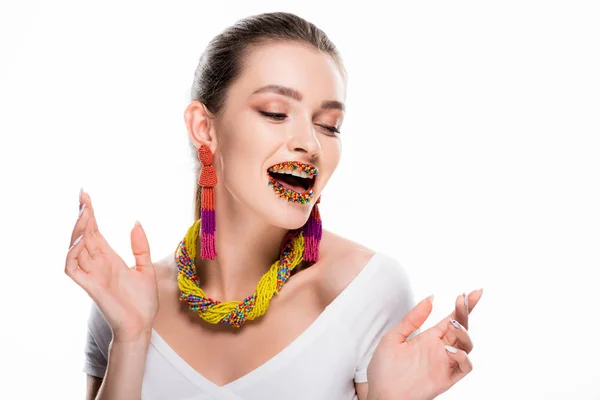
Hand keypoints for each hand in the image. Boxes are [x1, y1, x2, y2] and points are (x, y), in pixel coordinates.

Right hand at [64, 190, 158, 341]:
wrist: (142, 325)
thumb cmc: (143, 302)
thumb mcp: (146, 268)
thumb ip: (140, 247)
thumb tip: (135, 222)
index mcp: (110, 259)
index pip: (95, 232)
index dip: (90, 214)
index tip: (86, 196)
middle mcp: (98, 264)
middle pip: (84, 235)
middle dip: (83, 216)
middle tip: (83, 197)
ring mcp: (92, 275)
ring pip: (75, 248)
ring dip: (78, 231)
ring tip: (85, 214)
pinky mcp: (90, 287)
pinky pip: (72, 267)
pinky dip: (73, 253)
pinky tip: (82, 239)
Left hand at [366, 290, 482, 399]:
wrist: (380, 395)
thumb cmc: (384, 369)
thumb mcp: (394, 337)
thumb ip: (412, 319)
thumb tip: (431, 297)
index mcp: (430, 337)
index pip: (452, 318)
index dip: (464, 305)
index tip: (475, 291)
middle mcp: (440, 349)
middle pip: (462, 328)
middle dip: (466, 311)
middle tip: (465, 298)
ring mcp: (444, 363)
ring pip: (467, 346)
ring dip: (464, 333)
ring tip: (453, 324)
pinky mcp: (446, 378)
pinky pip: (465, 367)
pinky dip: (463, 357)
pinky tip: (450, 350)